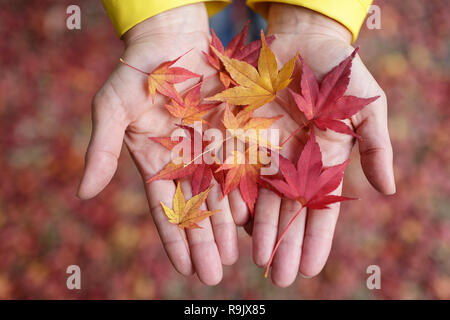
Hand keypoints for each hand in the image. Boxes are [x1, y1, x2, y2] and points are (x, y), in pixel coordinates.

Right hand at [77, 4, 239, 284]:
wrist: (172, 39)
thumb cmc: (137, 72)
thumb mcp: (112, 107)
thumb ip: (101, 149)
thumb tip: (84, 192)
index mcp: (157, 161)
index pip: (165, 209)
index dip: (174, 239)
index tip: (184, 267)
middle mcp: (187, 161)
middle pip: (198, 209)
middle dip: (205, 242)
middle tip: (214, 274)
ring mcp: (212, 149)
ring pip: (223, 194)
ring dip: (229, 226)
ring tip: (236, 255)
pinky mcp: (235, 132)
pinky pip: (244, 167)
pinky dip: (250, 192)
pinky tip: (256, 217)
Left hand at [247, 4, 395, 286]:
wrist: (301, 40)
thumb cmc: (338, 72)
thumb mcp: (365, 106)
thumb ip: (375, 146)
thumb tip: (389, 190)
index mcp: (324, 160)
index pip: (321, 208)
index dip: (316, 239)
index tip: (310, 268)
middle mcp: (294, 163)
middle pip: (289, 212)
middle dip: (286, 245)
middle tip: (280, 277)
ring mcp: (267, 152)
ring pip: (262, 199)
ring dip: (261, 232)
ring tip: (258, 261)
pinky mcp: (243, 137)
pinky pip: (238, 173)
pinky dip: (237, 199)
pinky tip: (235, 226)